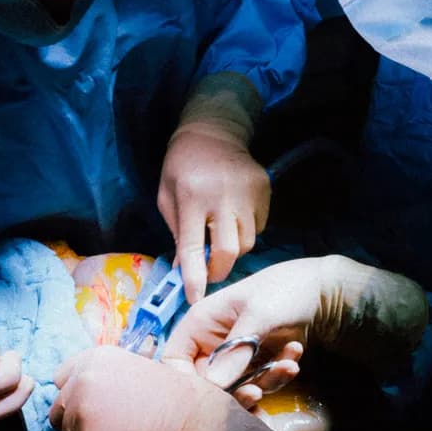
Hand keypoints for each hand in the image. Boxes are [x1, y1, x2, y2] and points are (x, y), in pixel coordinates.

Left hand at [48, 346, 239, 430]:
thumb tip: (98, 392)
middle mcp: (84, 380)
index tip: (100, 410)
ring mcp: (82, 415)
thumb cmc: (189, 406)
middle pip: (59, 411)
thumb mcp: (149, 372)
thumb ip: (115, 378)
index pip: (61, 379)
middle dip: (79, 426)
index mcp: (99, 358)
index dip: (79, 397)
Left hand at [158, 71, 268, 303]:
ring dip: (232, 249)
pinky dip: (245, 231)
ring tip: (220, 236)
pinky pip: (259, 226)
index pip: (194, 247)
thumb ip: (177, 234)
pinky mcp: (264, 190)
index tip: (194, 298)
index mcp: (191, 197)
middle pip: (229, 251)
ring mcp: (248, 192)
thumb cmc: (181, 166)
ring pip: (247, 242)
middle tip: (209, 273)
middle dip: (219, 270)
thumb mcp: (167, 197)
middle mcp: (223, 196)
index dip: (194, 277)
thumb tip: (183, 271)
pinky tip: (234, 217)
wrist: (213, 131)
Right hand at [162, 258, 337, 393]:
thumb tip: (213, 387)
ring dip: (264, 382)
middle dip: (233, 392)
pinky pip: (261, 383)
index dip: (185, 384)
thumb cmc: (284, 289)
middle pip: (206, 384)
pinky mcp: (257, 365)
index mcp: (200, 324)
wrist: (322, 290)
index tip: (209, 398)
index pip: (174, 362)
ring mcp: (235, 356)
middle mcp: (212, 343)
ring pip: (237, 388)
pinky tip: (294, 356)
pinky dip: (279, 375)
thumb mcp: (258, 315)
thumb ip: (235, 350)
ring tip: (288, 366)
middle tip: (256, 392)